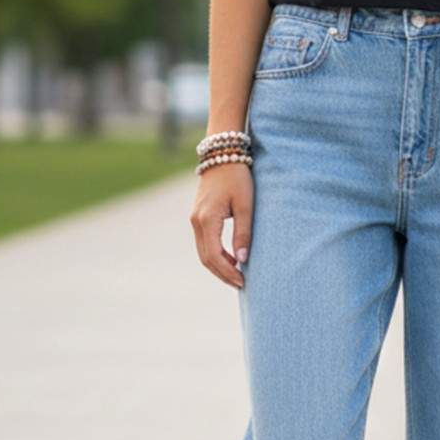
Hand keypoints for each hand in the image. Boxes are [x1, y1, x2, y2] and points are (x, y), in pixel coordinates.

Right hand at [190, 162, 254, 288]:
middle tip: (241, 284)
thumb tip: (242, 260)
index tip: (243, 281)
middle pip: (206, 258)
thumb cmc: (238, 178)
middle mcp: (196, 221)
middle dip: (223, 274)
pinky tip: (231, 259)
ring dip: (218, 266)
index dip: (228, 272)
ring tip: (237, 275)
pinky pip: (204, 242)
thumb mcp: (245, 205)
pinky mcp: (198, 216)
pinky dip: (215, 255)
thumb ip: (243, 233)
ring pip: (203, 252)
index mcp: (207, 219)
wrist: (222, 155)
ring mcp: (194, 219)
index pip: (214, 256)